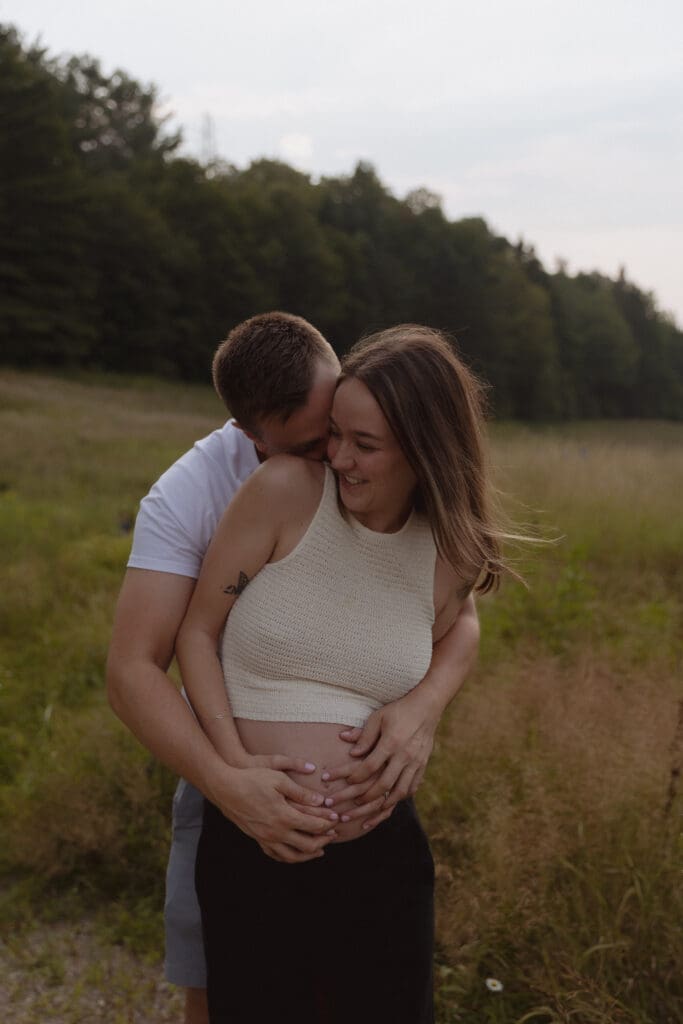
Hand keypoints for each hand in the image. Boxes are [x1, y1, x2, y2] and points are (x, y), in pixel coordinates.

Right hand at [210, 763, 338, 863]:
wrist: (225, 788)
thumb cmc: (252, 779)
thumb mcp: (279, 779)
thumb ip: (301, 792)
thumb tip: (321, 801)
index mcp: (284, 816)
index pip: (314, 826)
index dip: (328, 824)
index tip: (336, 819)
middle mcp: (276, 832)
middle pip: (306, 845)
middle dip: (323, 841)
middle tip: (333, 835)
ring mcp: (265, 838)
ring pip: (291, 856)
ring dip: (308, 855)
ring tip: (319, 850)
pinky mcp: (257, 839)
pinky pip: (275, 855)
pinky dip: (288, 857)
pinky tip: (294, 852)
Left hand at [321, 690, 440, 827]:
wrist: (426, 707)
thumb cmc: (398, 710)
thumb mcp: (378, 717)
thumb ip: (364, 734)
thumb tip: (349, 749)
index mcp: (391, 742)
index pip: (370, 766)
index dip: (355, 776)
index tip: (344, 781)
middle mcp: (404, 755)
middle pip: (384, 784)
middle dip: (366, 797)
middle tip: (352, 803)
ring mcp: (415, 762)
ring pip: (400, 791)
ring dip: (384, 803)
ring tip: (370, 811)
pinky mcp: (423, 765)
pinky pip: (412, 787)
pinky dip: (401, 797)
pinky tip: (391, 801)